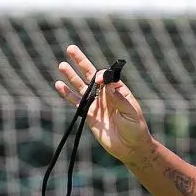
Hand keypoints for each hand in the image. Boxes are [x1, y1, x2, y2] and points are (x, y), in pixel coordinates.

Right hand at [54, 45, 151, 164]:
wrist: (130, 147)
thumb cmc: (136, 128)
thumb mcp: (131, 112)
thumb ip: (119, 99)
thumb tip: (107, 86)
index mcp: (118, 90)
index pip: (106, 76)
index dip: (101, 75)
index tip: (98, 80)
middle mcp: (105, 94)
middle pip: (91, 75)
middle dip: (81, 62)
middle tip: (71, 48)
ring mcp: (96, 104)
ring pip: (81, 86)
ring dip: (71, 75)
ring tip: (62, 65)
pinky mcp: (89, 115)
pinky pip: (76, 102)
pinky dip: (67, 94)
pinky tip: (58, 85)